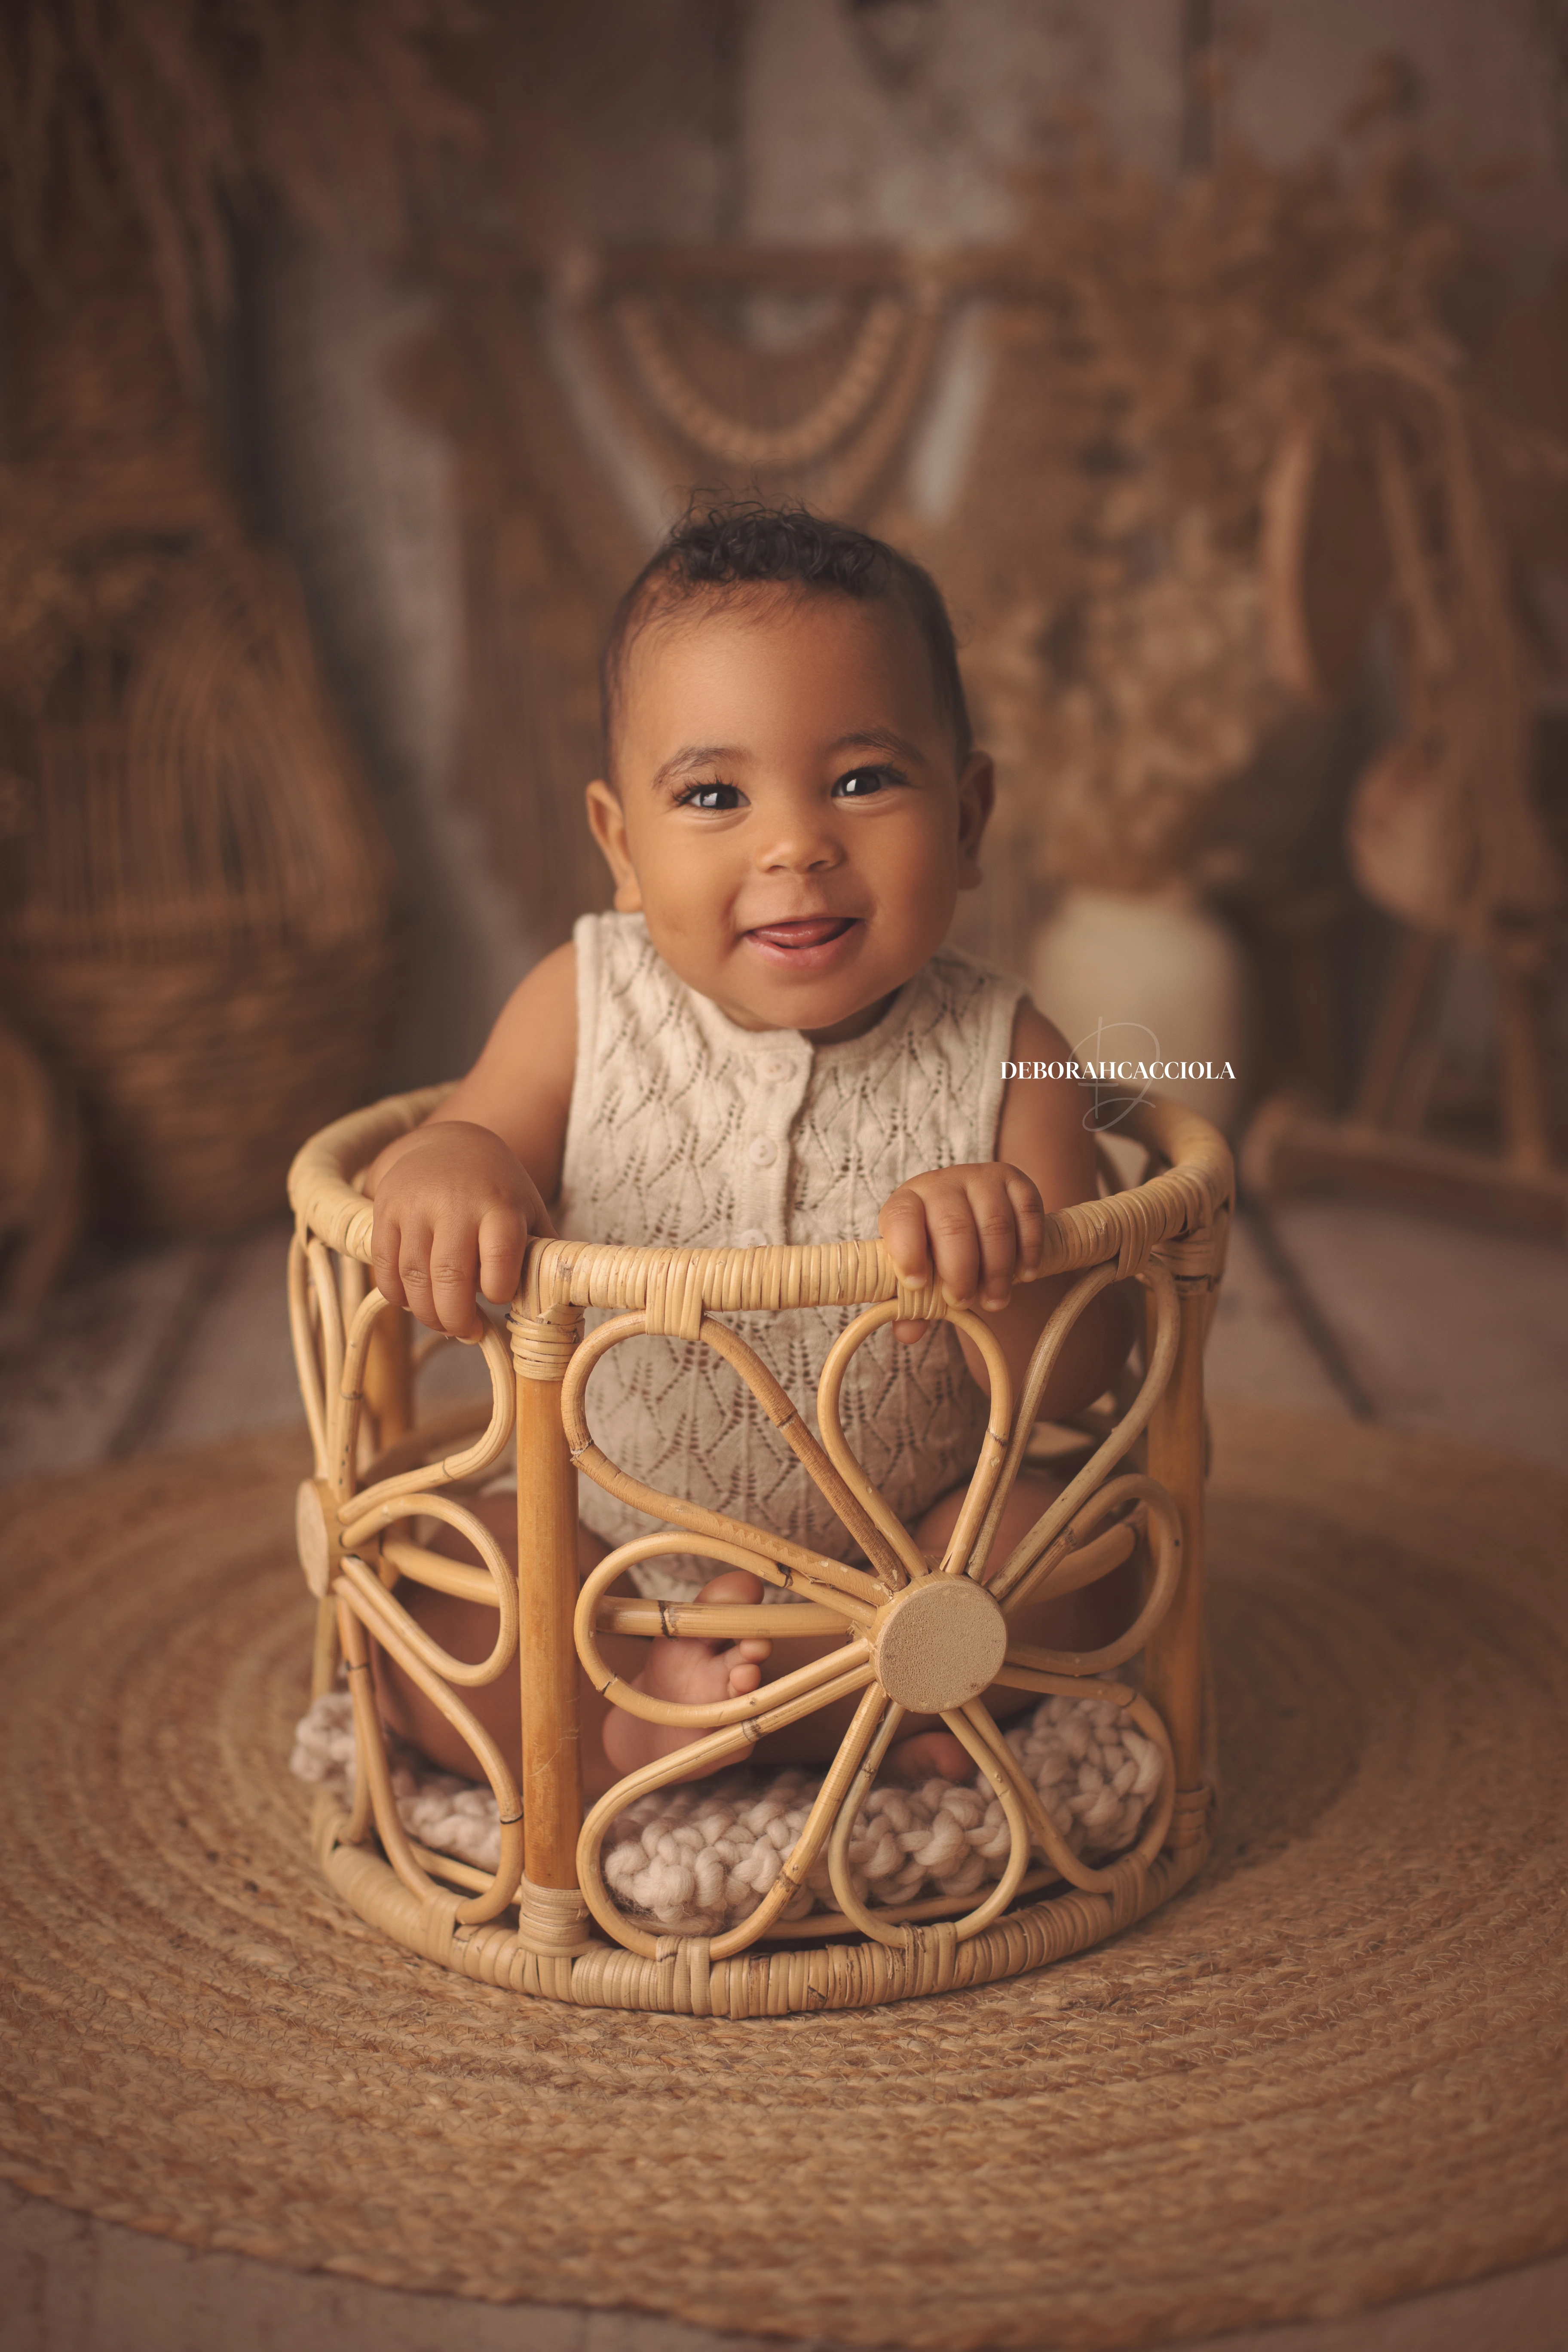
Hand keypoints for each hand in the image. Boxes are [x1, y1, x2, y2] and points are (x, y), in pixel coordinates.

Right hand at [368, 1120, 549, 1339]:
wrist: (447, 1144)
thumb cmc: (496, 1190)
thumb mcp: (528, 1211)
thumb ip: (542, 1253)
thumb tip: (556, 1306)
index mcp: (499, 1203)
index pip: (499, 1257)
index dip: (499, 1290)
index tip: (499, 1297)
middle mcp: (454, 1202)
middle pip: (451, 1276)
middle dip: (457, 1318)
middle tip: (467, 1332)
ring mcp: (415, 1206)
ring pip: (414, 1278)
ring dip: (428, 1314)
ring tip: (445, 1322)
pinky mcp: (384, 1211)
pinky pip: (385, 1269)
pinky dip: (397, 1296)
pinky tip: (416, 1302)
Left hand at [878, 1163, 1045, 1344]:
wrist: (973, 1215)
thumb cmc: (938, 1251)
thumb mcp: (919, 1272)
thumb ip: (910, 1303)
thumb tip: (908, 1333)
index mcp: (908, 1202)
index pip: (900, 1218)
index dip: (907, 1251)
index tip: (916, 1285)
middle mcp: (943, 1183)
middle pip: (953, 1225)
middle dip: (960, 1272)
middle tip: (964, 1302)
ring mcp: (981, 1178)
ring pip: (994, 1223)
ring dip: (997, 1270)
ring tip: (995, 1300)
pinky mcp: (1015, 1180)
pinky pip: (1028, 1212)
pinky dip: (1029, 1249)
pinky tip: (1025, 1275)